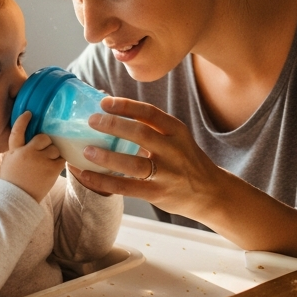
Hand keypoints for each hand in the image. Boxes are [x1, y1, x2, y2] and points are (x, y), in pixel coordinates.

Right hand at [0, 112, 64, 202]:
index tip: (29, 113)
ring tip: (46, 164)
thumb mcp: (9, 162)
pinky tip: (53, 168)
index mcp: (14, 151)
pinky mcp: (51, 169)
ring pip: (54, 148)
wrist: (17, 200)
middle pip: (43, 138)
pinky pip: (61, 159)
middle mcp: (27, 152)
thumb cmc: (13, 182)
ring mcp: (40, 160)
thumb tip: (31, 141)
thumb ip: (18, 150)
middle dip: (45, 144)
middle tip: (43, 154)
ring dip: (53, 154)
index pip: (18, 131)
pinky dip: (58, 162)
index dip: (23, 121)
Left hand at [71, 96, 296, 256]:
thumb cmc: (186, 161)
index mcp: (177, 131)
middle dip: (113, 125)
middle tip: (91, 121)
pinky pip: (125, 187)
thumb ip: (153, 127)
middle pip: (140, 133)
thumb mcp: (177, 138)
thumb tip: (115, 112)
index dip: (126, 105)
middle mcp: (173, 150)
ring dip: (106, 155)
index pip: (150, 112)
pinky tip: (86, 175)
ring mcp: (166, 173)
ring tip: (86, 150)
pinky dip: (103, 181)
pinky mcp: (157, 194)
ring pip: (132, 163)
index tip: (105, 102)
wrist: (210, 192)